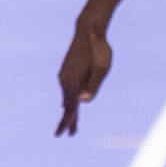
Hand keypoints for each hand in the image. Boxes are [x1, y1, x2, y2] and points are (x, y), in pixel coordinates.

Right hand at [55, 21, 111, 135]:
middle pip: (66, 105)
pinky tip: (68, 101)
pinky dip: (67, 99)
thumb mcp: (101, 70)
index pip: (70, 108)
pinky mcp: (67, 70)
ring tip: (70, 122)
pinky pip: (66, 89)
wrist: (89, 31)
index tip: (63, 135)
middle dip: (67, 120)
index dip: (68, 122)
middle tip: (63, 135)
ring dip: (68, 110)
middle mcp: (65, 81)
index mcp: (73, 84)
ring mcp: (64, 75)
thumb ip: (93, 86)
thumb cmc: (99, 51)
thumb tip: (83, 102)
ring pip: (66, 97)